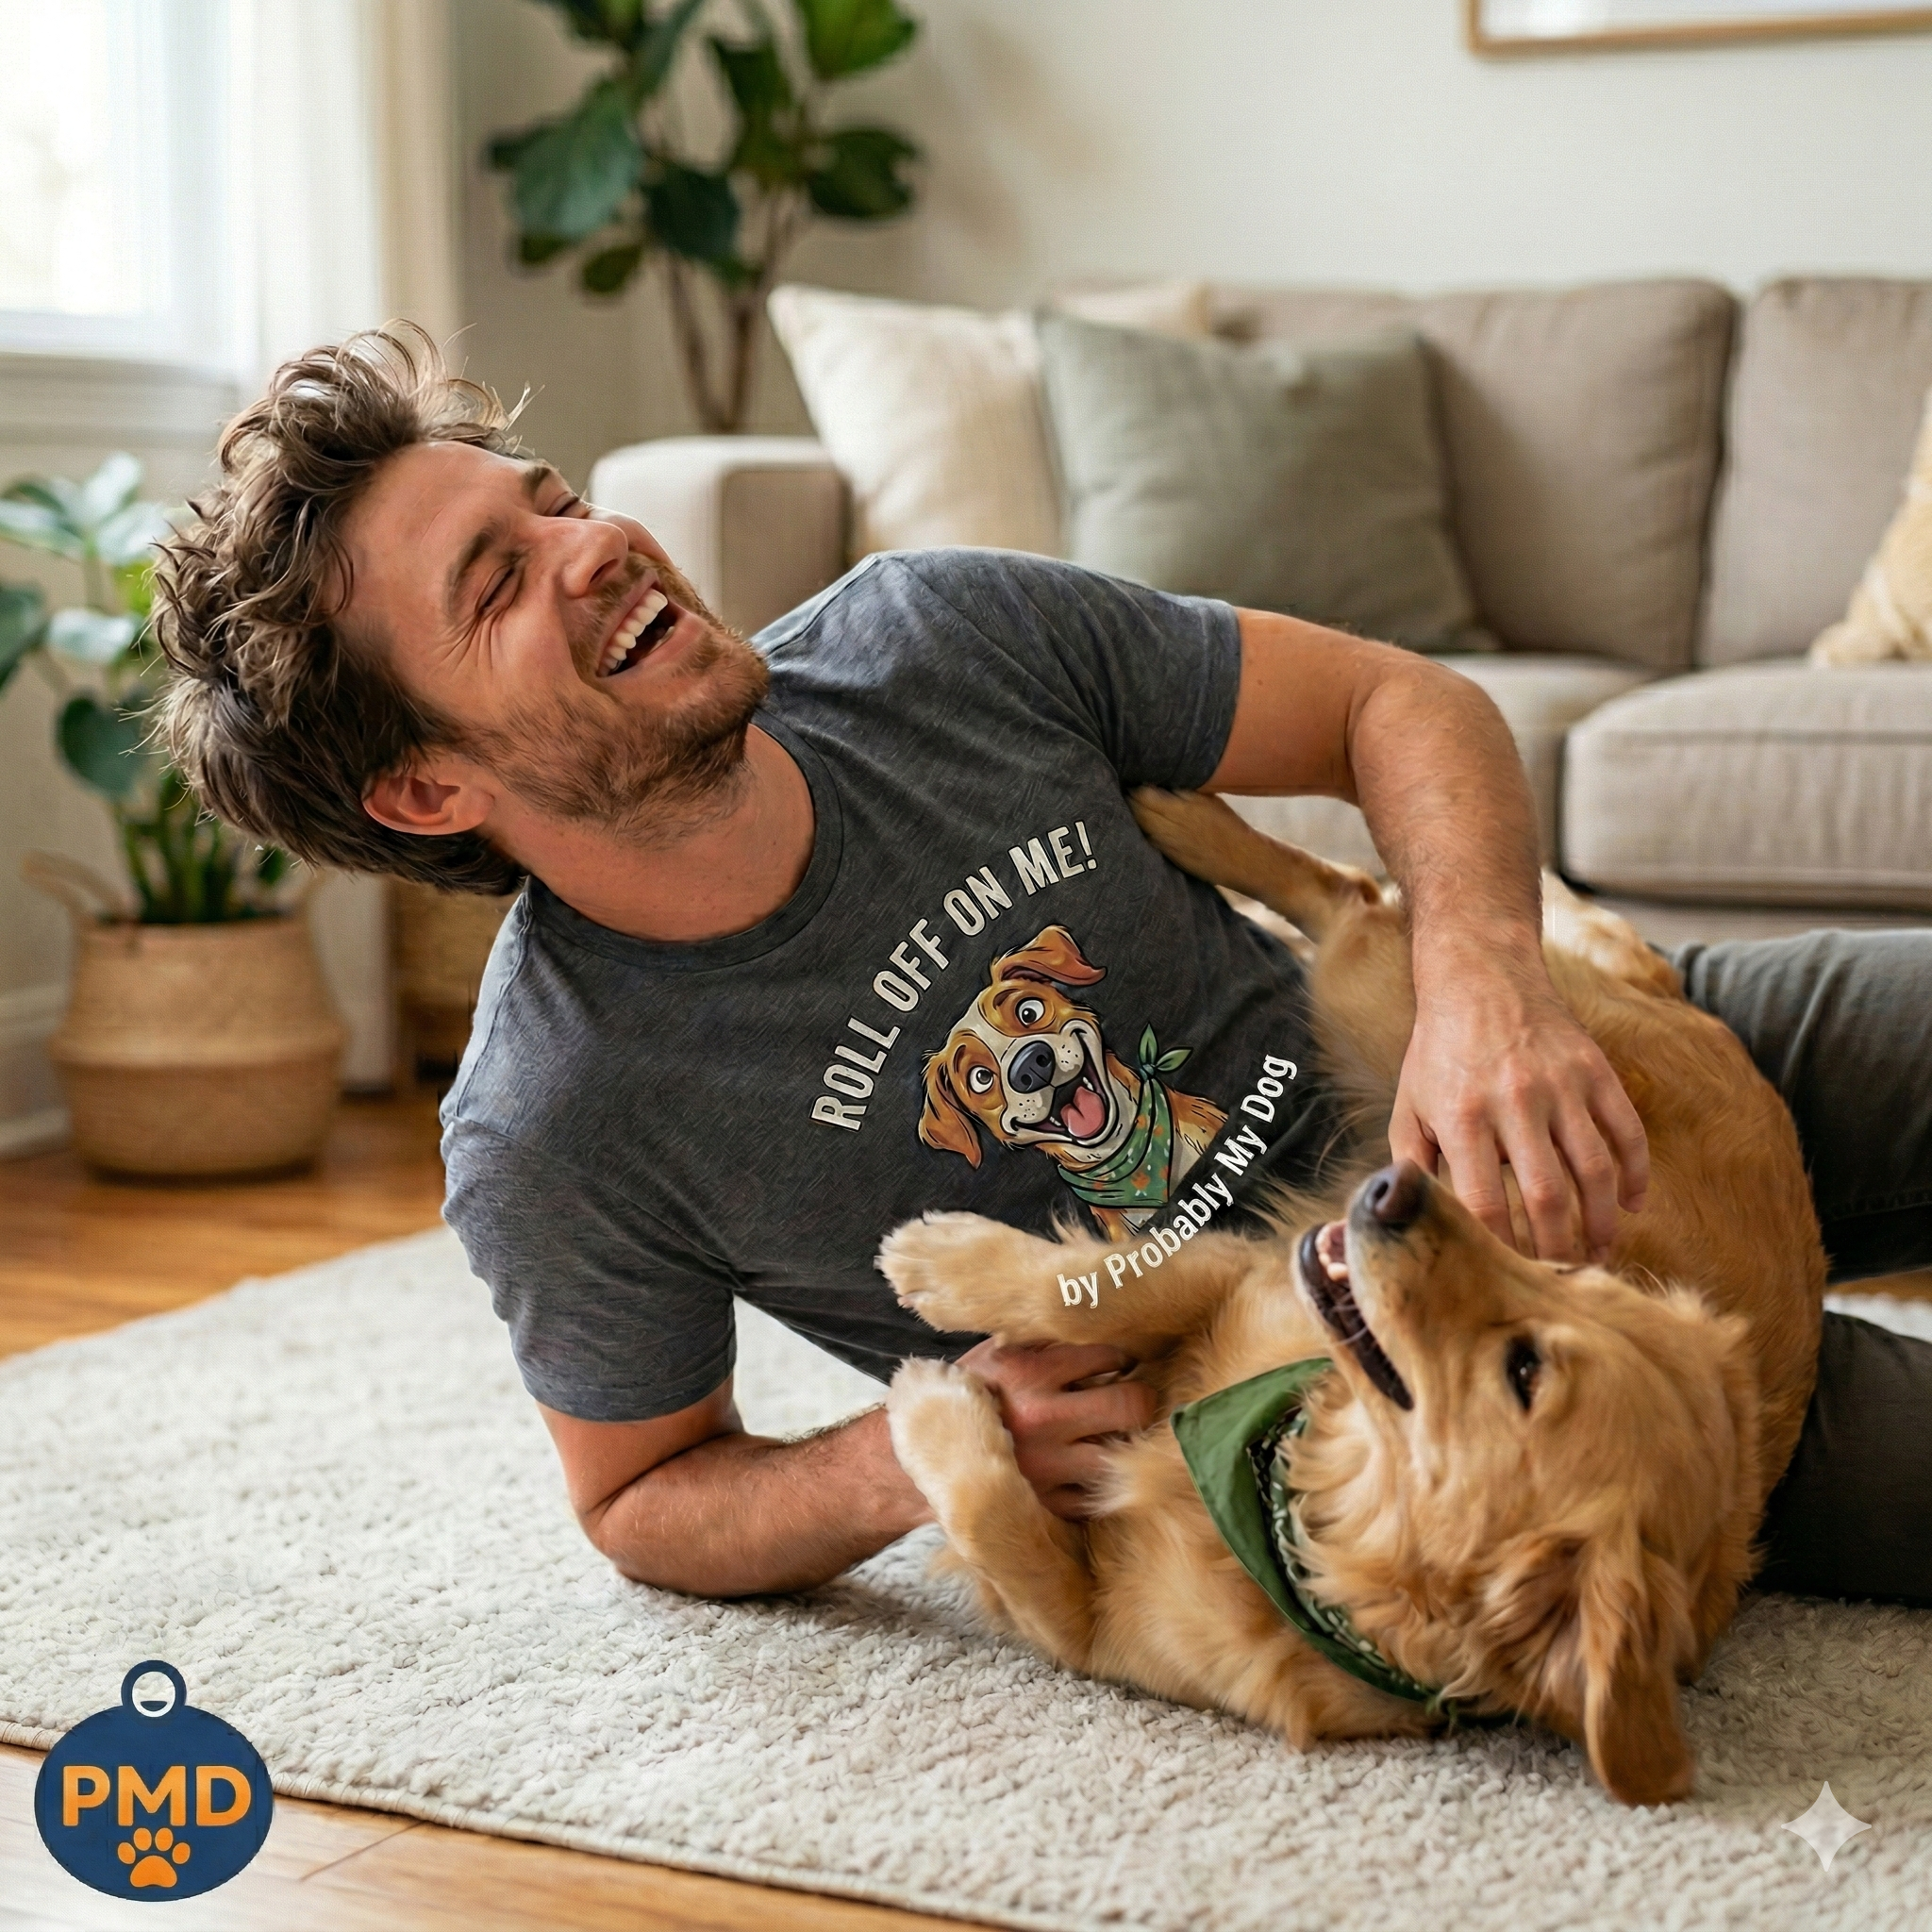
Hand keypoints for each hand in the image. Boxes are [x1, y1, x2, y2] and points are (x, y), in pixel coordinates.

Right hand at [953, 1338, 1155, 1518]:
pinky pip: (1095, 1494)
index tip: (1118, 1366)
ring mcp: (1046, 1467)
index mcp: (1030, 1372)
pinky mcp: (1045, 1505)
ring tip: (1111, 1435)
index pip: (1110, 1356)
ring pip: (1119, 1455)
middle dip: (1140, 1400)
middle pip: (1131, 1407)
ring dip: (1121, 1444)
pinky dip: (1097, 1480)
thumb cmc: (968, 1391)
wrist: (921, 1452)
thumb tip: (1101, 1327)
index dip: (1121, 1360)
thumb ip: (1047, 1341)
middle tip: (1132, 1400)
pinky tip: (1086, 1466)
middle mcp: (1042, 1418)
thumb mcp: (999, 1351)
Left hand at [1389, 964, 1647, 1261]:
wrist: (1480, 976)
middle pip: (1546, 1196)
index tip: (1506, 1275)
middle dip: (1556, 1249)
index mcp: (1461, 1116)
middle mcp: (1514, 1101)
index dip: (1499, 1248)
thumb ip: (1412, 1163)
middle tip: (1561, 1279)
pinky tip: (1631, 1205)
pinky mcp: (1595, 1070)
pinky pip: (1627, 1131)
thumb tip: (1417, 1220)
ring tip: (1599, 1255)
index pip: (1483, 1203)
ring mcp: (1561, 1084)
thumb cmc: (1438, 1051)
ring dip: (1602, 1223)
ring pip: (1596, 1171)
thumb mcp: (1409, 1104)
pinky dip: (1637, 1174)